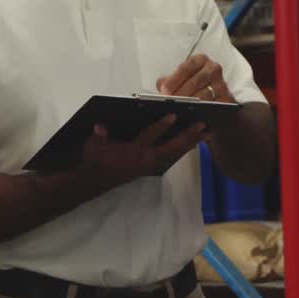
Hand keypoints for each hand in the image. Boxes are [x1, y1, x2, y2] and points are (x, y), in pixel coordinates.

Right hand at [78, 114, 204, 192]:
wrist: (93, 182)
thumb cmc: (93, 160)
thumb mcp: (93, 147)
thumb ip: (98, 136)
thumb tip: (100, 125)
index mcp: (132, 152)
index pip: (149, 137)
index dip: (161, 126)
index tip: (174, 115)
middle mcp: (144, 159)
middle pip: (171, 147)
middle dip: (187, 136)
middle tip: (202, 125)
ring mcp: (149, 165)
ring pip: (174, 153)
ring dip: (190, 143)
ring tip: (206, 133)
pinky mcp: (149, 167)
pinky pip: (170, 157)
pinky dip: (182, 149)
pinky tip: (192, 143)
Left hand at [157, 54, 233, 103]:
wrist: (215, 98)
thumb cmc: (194, 86)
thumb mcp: (182, 79)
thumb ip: (170, 80)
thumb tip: (161, 85)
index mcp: (200, 60)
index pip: (186, 68)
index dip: (174, 80)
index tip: (164, 92)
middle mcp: (213, 68)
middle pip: (195, 81)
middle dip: (181, 94)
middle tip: (169, 104)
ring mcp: (222, 83)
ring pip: (205, 94)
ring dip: (191, 103)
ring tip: (178, 110)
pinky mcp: (227, 98)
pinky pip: (214, 105)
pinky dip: (204, 110)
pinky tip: (193, 115)